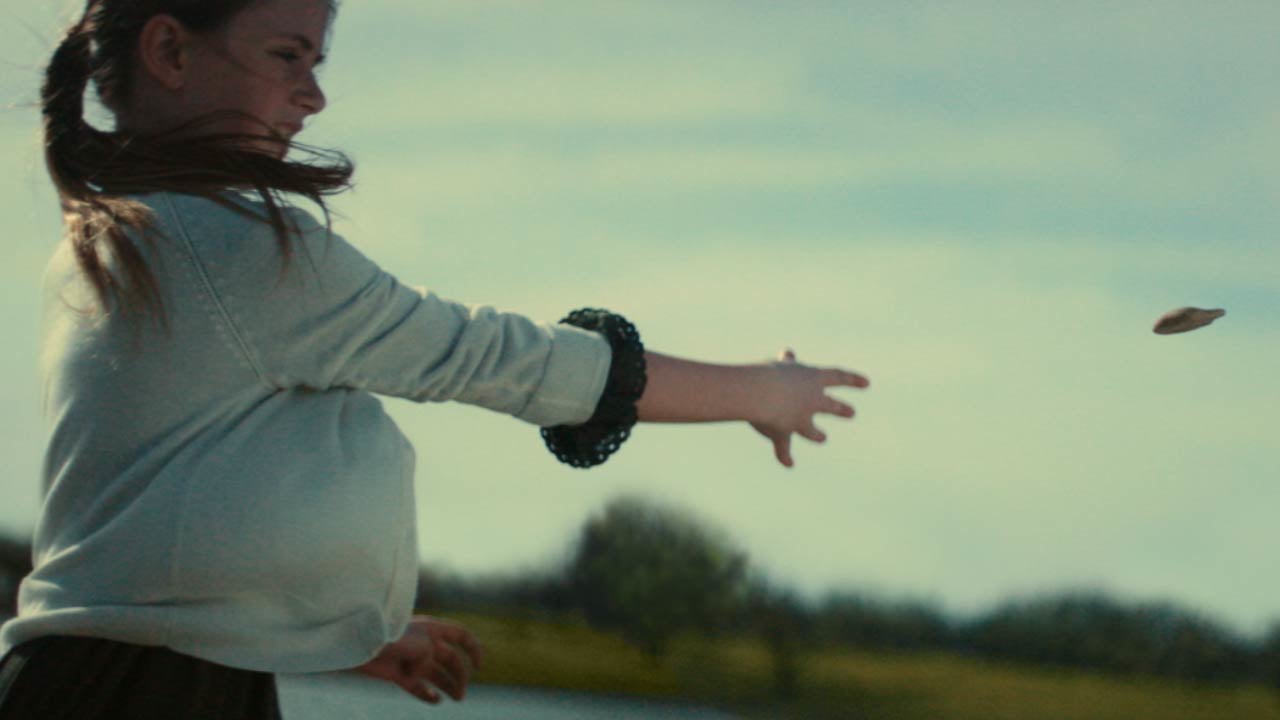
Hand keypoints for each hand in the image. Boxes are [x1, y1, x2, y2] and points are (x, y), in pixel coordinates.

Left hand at [354, 615, 483, 703]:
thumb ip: (429, 658)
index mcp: (433, 629)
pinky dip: (427, 693)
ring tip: (458, 699)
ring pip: (436, 674)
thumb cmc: (391, 636)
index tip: (479, 666)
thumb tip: (423, 676)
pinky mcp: (399, 674)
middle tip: (462, 693)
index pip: (461, 635)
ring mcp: (412, 659)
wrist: (360, 642)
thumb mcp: (421, 643)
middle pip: (450, 659)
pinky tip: (436, 700)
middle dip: (460, 675)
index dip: (473, 649)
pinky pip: (417, 686)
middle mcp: (425, 643)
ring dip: (448, 685)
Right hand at [749, 348, 869, 467]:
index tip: (867, 384)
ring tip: (823, 438)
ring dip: (817, 434)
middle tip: (852, 413)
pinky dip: (785, 455)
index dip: (852, 380)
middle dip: (841, 409)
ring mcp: (800, 419)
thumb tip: (789, 354)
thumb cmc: (767, 373)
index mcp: (813, 378)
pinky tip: (790, 463)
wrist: (760, 392)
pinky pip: (783, 448)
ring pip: (811, 430)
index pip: (838, 377)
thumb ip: (786, 362)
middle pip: (830, 405)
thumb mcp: (779, 364)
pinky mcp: (783, 433)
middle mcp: (812, 400)